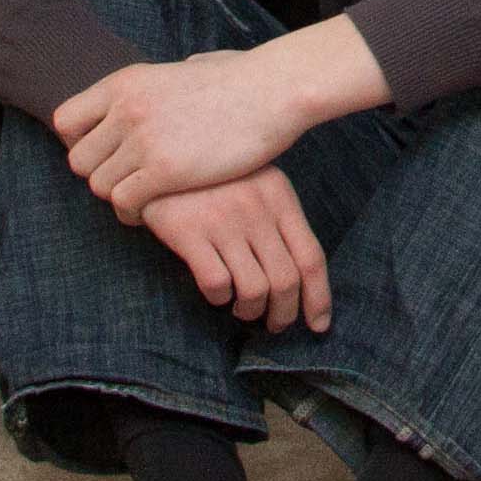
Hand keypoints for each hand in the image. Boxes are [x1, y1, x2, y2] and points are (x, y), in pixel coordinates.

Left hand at [54, 49, 307, 218]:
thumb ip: (166, 81)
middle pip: (78, 161)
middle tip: (130, 179)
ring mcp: (143, 140)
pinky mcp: (165, 170)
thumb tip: (180, 74)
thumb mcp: (188, 67)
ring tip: (145, 197)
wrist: (273, 90)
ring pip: (98, 187)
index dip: (81, 144)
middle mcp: (125, 109)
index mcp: (125, 82)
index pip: (64, 121)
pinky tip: (157, 209)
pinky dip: (135, 213)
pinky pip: (124, 203)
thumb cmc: (242, 79)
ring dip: (119, 197)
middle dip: (101, 175)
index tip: (109, 154)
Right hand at [140, 169, 332, 330]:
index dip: (319, 298)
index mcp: (280, 197)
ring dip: (251, 311)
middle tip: (274, 325)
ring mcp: (223, 221)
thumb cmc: (213, 178)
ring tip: (242, 311)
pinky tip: (215, 292)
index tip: (319, 325)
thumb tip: (300, 277)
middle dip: (284, 314)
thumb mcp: (256, 183)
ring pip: (254, 290)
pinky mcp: (189, 232)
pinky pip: (217, 284)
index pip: (311, 257)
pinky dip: (219, 298)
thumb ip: (278, 219)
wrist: (160, 155)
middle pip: (286, 281)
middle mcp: (257, 210)